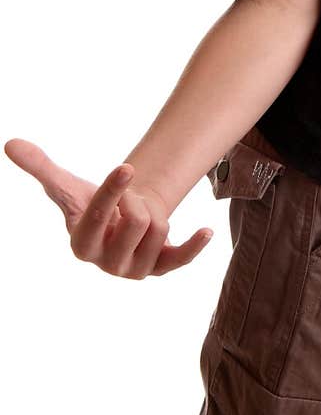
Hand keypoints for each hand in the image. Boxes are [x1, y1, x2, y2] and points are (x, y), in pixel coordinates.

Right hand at [5, 137, 212, 279]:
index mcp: (81, 245)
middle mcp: (106, 264)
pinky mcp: (159, 269)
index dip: (113, 190)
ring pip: (160, 230)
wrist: (117, 218)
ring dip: (154, 211)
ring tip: (139, 215)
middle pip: (136, 222)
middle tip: (128, 199)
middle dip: (136, 200)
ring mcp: (134, 270)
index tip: (127, 166)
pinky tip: (207, 230)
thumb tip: (10, 143)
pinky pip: (180, 260)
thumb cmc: (89, 201)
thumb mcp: (66, 185)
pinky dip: (194, 247)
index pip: (98, 215)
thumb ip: (40, 167)